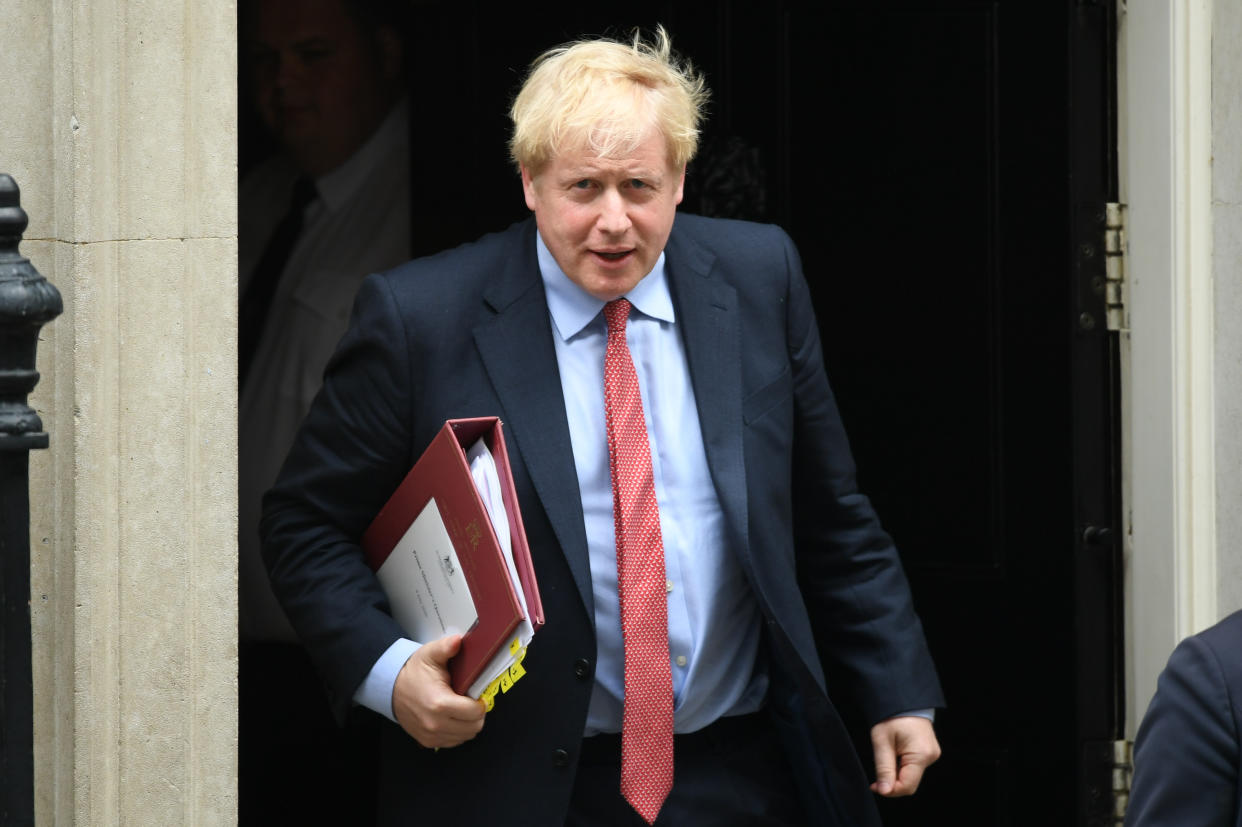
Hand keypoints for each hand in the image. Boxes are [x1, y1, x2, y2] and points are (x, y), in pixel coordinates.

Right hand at [391, 634, 486, 748]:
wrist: (392, 689)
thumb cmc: (413, 673)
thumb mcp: (430, 655)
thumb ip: (446, 648)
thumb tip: (458, 641)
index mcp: (439, 703)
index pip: (475, 712)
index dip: (480, 702)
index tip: (476, 694)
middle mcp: (435, 724)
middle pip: (474, 727)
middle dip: (477, 713)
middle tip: (471, 700)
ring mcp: (431, 735)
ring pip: (466, 736)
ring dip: (468, 723)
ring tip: (462, 708)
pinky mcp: (428, 741)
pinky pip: (454, 741)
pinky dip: (458, 731)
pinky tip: (453, 717)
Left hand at [869, 715, 940, 796]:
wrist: (902, 697)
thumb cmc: (891, 716)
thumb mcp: (882, 742)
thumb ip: (884, 768)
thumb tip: (884, 791)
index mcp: (921, 754)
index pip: (907, 786)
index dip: (889, 790)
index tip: (874, 786)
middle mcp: (931, 756)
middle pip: (910, 782)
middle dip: (892, 783)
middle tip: (876, 777)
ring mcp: (931, 753)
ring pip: (912, 775)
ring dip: (896, 773)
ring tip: (885, 758)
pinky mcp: (928, 750)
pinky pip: (914, 766)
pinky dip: (901, 766)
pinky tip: (893, 755)